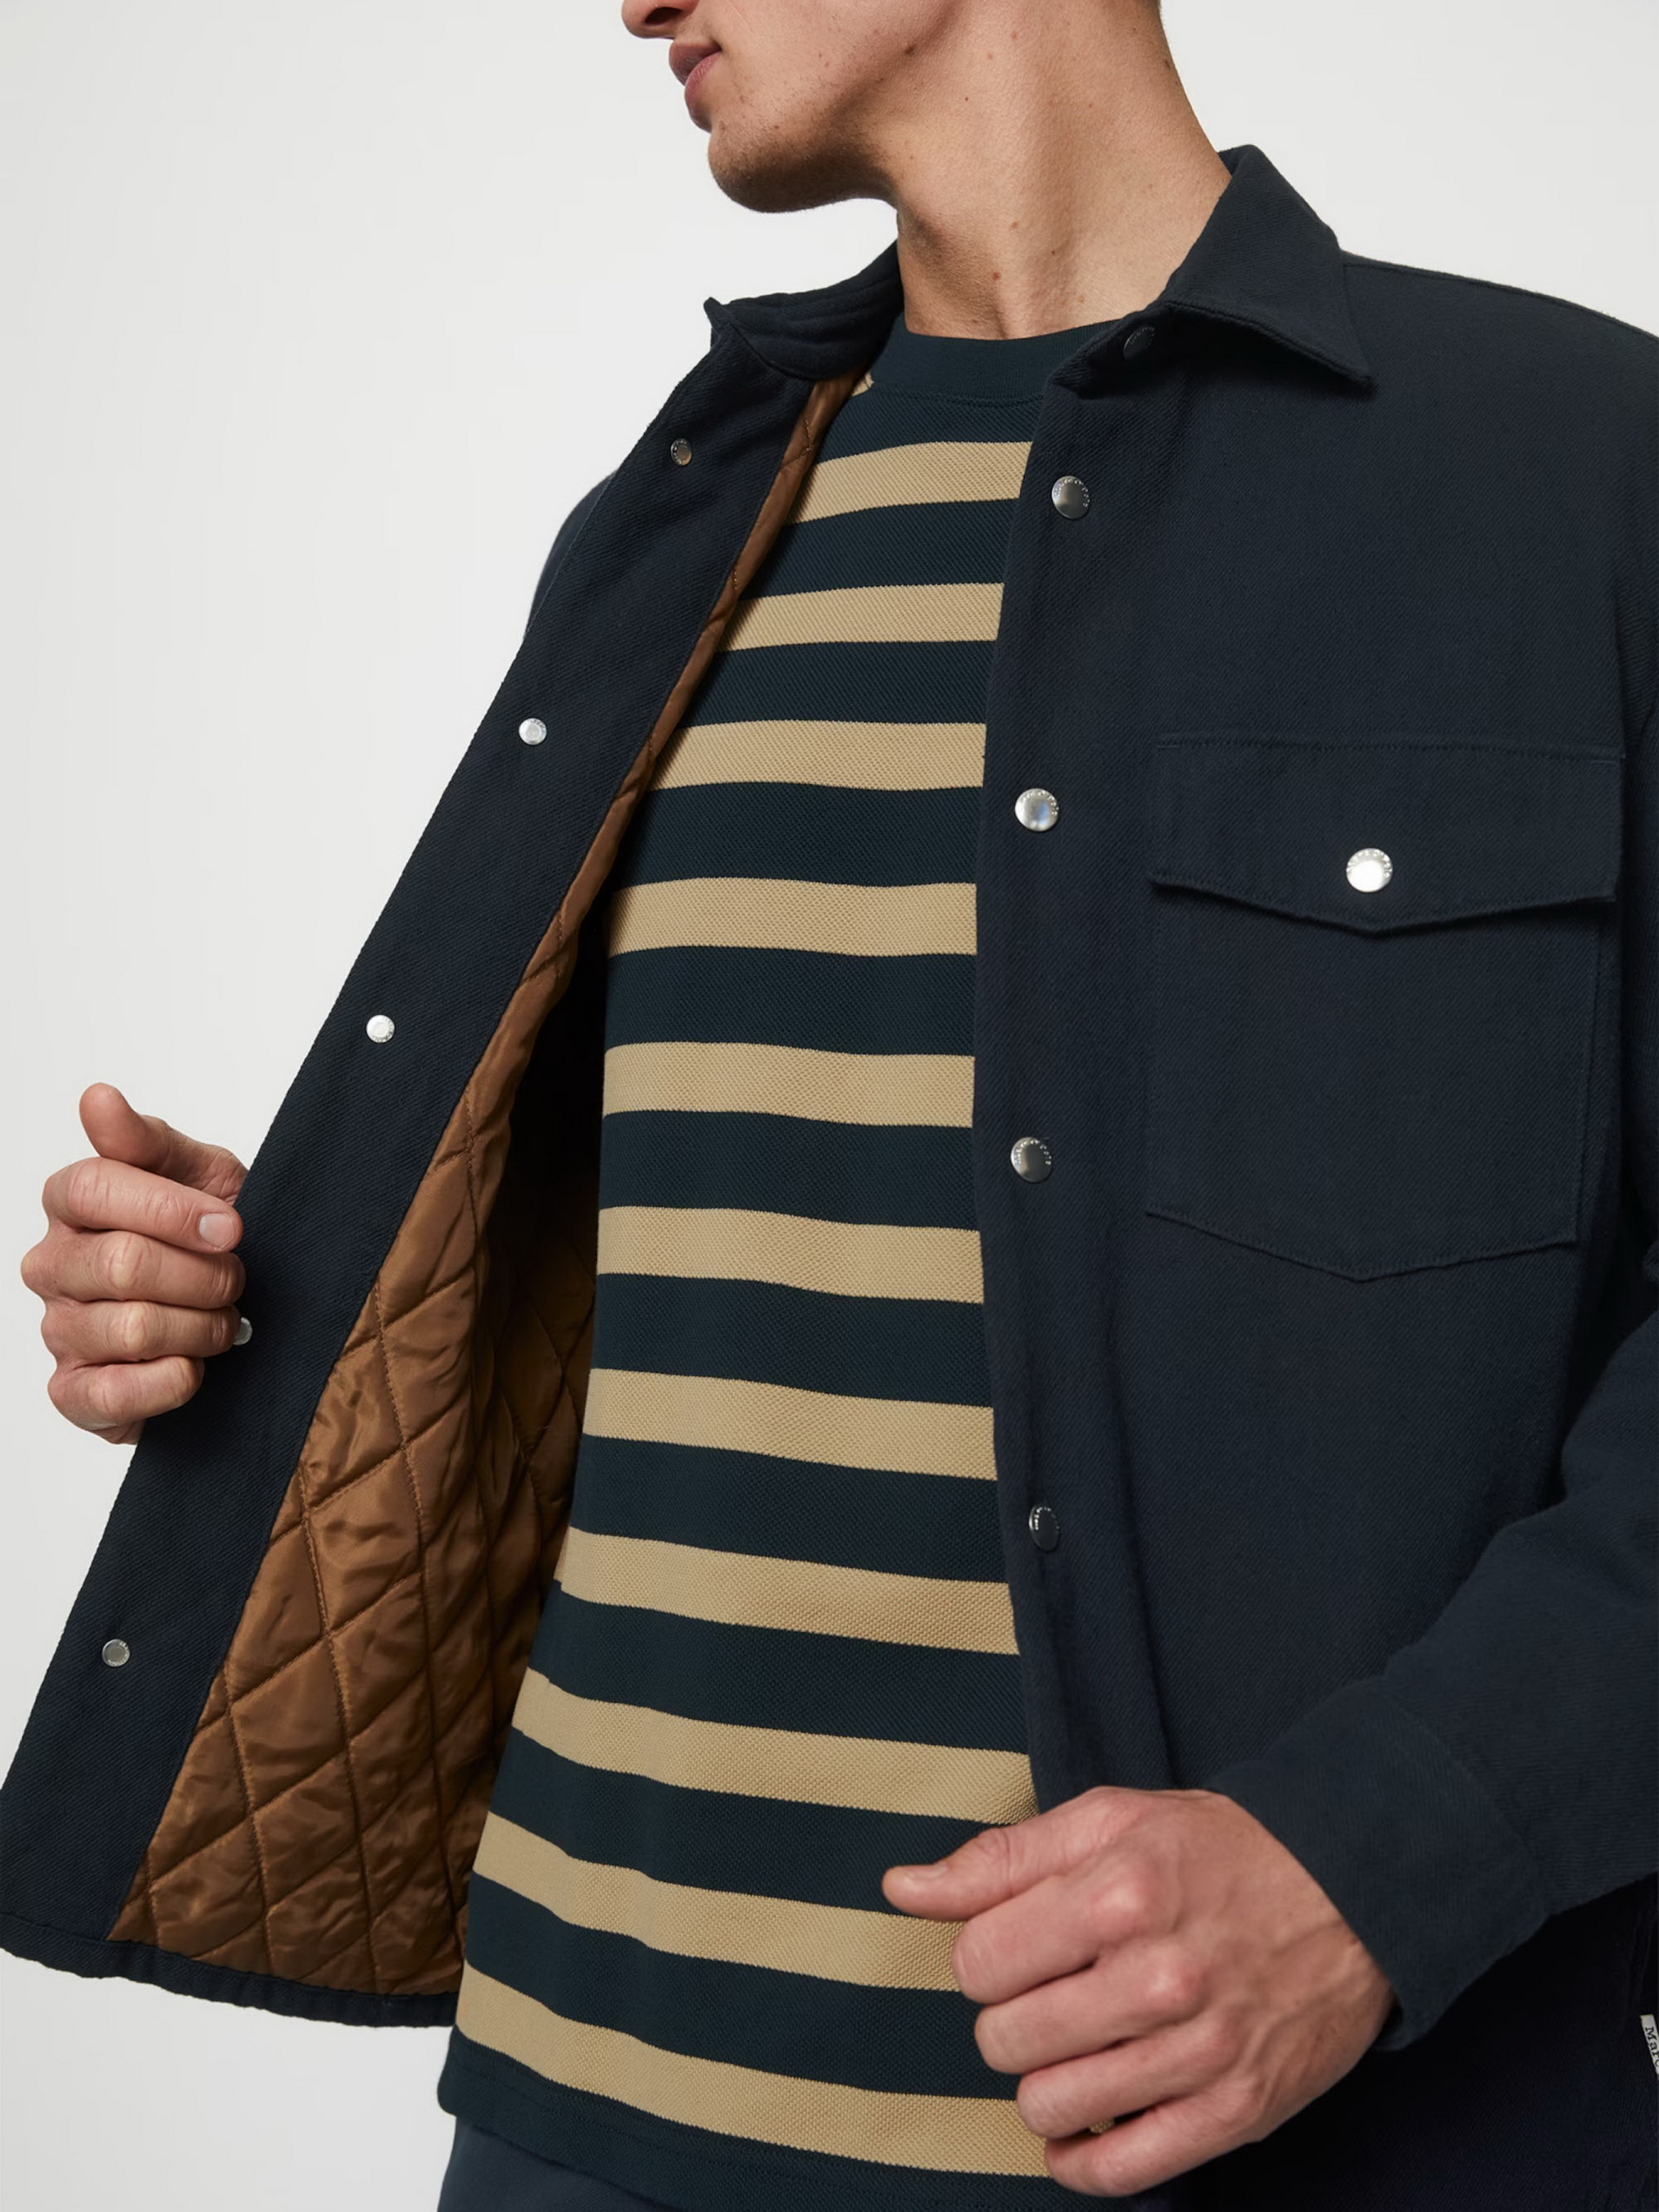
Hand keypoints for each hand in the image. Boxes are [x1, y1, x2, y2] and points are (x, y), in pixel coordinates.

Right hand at [21, 1083, 246, 1445]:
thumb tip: (97, 1098)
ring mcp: (59, 1330)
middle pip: (121, 1264)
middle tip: (236, 1279)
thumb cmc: (214, 1235)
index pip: (94, 1188)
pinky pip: (109, 1395)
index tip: (231, 1227)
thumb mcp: (200, 1173)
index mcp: (73, 1201)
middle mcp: (53, 1265)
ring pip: (131, 1328)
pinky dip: (169, 1382)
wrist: (244, 1310)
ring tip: (223, 1321)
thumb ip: (148, 1140)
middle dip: (203, 1275)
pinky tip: (196, 1366)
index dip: (171, 1210)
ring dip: (201, 1328)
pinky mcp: (74, 1393)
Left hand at [883, 1784, 1392, 2197]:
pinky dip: (1082, 2158)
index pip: (976, 1962)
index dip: (984, 1956)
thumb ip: (1000, 1860)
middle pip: (1004, 2039)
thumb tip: (903, 1889)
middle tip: (1050, 1994)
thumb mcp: (1107, 1820)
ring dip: (1044, 2081)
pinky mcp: (1235, 2111)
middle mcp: (1157, 1977)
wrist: (1351, 1886)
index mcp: (1116, 1894)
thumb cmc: (1218, 1850)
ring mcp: (1199, 2051)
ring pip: (1050, 2105)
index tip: (1019, 1947)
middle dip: (1011, 2017)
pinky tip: (1080, 2124)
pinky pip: (1122, 2168)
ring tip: (1073, 2047)